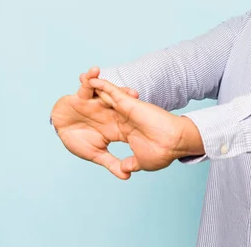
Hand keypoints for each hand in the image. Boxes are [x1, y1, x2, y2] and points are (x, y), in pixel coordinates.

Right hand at [50, 67, 140, 178]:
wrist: (61, 131)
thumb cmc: (79, 141)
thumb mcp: (96, 153)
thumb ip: (112, 163)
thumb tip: (127, 176)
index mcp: (114, 125)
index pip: (130, 123)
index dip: (140, 124)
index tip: (154, 125)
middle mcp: (108, 112)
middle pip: (123, 106)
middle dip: (131, 102)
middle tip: (139, 99)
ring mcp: (97, 104)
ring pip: (109, 94)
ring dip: (116, 89)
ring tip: (124, 90)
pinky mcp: (82, 97)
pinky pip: (88, 85)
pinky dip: (90, 77)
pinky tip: (94, 71)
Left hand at [89, 77, 204, 173]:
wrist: (174, 144)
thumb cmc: (162, 153)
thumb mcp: (141, 161)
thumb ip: (130, 163)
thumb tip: (123, 171)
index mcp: (127, 132)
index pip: (108, 126)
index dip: (96, 124)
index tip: (85, 125)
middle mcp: (125, 119)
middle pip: (104, 109)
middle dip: (91, 103)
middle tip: (76, 98)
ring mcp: (127, 110)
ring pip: (106, 96)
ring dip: (93, 89)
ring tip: (80, 79)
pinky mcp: (129, 103)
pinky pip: (111, 91)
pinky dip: (101, 85)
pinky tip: (89, 79)